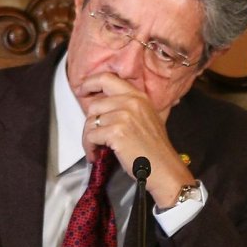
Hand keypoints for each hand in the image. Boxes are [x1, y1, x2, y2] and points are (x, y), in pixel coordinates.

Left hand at [77, 72, 194, 206]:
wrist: (164, 168)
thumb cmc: (154, 148)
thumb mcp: (148, 117)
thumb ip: (130, 106)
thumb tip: (104, 104)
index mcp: (138, 96)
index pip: (107, 78)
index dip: (90, 82)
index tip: (83, 91)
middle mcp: (131, 102)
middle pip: (94, 104)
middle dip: (90, 122)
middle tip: (93, 135)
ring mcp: (124, 116)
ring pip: (90, 121)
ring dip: (89, 138)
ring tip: (96, 148)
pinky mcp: (116, 132)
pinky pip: (91, 136)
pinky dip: (90, 147)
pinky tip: (96, 155)